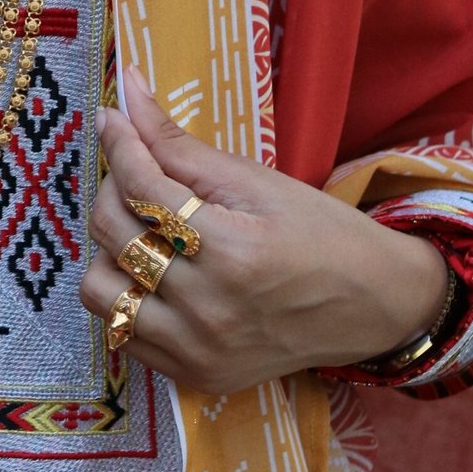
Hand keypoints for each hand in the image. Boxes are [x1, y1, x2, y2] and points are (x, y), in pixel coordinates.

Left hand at [79, 69, 449, 394]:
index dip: (120, 146)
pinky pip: (120, 332)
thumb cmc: (322, 235)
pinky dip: (124, 295)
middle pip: (113, 234)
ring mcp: (196, 350)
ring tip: (142, 233)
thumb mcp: (259, 182)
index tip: (112, 120)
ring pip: (99, 290)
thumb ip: (182, 146)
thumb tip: (127, 96)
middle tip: (133, 172)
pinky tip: (152, 274)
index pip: (143, 188)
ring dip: (109, 251)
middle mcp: (208, 309)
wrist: (373, 307)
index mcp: (233, 252)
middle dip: (112, 189)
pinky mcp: (192, 375)